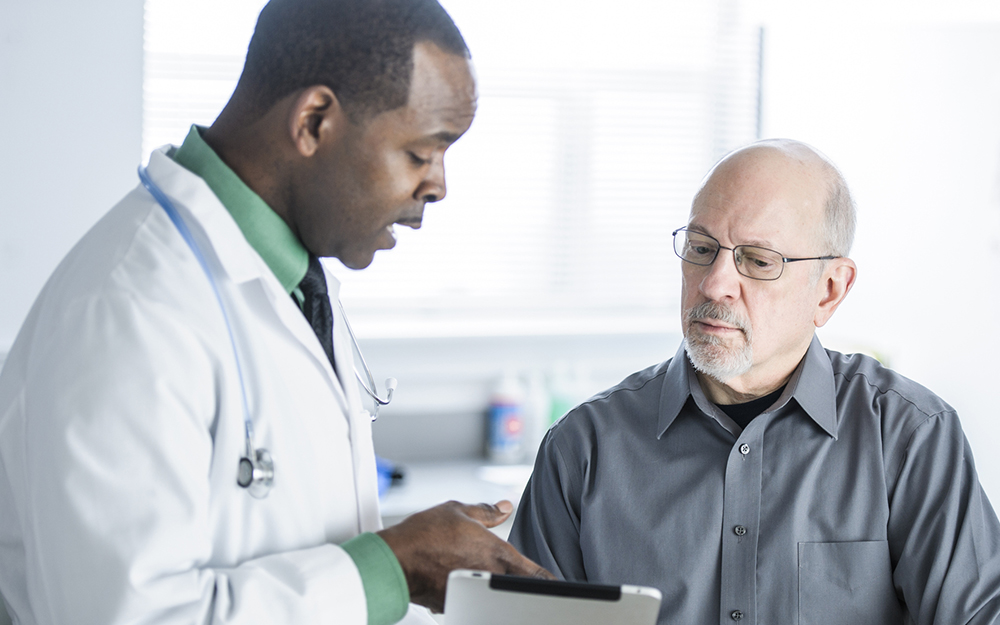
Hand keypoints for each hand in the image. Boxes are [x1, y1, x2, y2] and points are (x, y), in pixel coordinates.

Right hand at [377, 499, 553, 612]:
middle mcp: (490, 576)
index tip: (556, 584)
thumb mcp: (458, 511)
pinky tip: (455, 580)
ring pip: (492, 595)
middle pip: (518, 587)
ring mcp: (473, 595)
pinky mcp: (455, 605)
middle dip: (519, 583)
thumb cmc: (423, 535)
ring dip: (491, 588)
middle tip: (518, 578)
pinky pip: (469, 600)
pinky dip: (468, 593)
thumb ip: (486, 512)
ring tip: (478, 575)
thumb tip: (504, 507)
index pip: (537, 575)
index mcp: (498, 554)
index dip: (550, 581)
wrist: (395, 560)